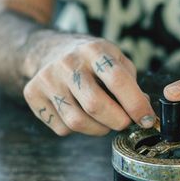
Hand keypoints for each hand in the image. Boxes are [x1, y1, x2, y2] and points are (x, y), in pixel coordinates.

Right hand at [23, 36, 154, 135]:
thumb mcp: (115, 60)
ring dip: (98, 129)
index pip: (118, 81)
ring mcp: (48, 79)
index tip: (146, 120)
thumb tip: (143, 114)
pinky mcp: (33, 94)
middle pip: (95, 106)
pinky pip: (62, 128)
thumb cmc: (91, 60)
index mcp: (94, 51)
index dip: (136, 105)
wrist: (50, 50)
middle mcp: (68, 63)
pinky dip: (78, 130)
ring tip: (104, 120)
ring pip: (77, 122)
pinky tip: (80, 114)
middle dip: (118, 122)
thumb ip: (132, 85)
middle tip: (124, 122)